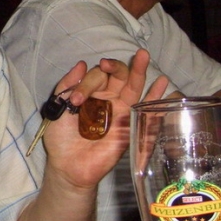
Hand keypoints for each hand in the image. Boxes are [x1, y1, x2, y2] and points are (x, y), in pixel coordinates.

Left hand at [42, 49, 167, 188]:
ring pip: (132, 86)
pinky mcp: (130, 125)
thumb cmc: (61, 137)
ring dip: (138, 70)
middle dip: (114, 67)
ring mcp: (120, 111)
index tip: (76, 99)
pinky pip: (145, 108)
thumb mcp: (58, 107)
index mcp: (89, 92)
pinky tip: (162, 82)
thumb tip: (82, 64)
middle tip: (105, 65)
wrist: (68, 165)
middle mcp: (107, 98)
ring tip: (142, 55)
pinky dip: (155, 96)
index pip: (95, 76)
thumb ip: (66, 85)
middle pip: (116, 75)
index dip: (86, 83)